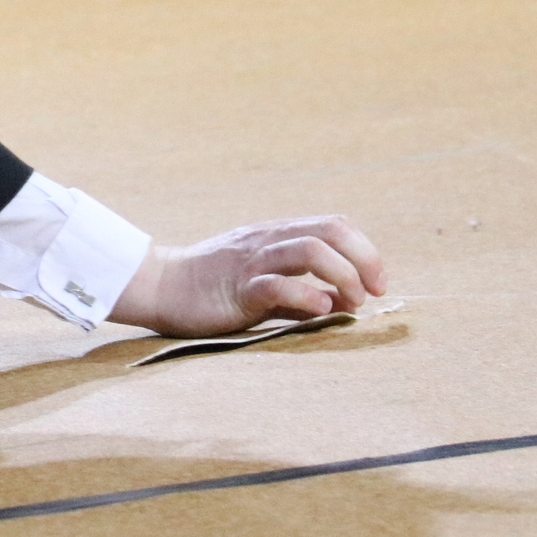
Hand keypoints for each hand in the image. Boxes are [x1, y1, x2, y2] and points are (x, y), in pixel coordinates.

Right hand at [108, 215, 387, 337]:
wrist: (160, 287)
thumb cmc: (211, 288)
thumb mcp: (264, 285)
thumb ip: (303, 294)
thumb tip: (345, 305)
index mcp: (278, 235)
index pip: (334, 226)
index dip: (365, 250)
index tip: (377, 283)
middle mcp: (269, 241)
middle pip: (331, 231)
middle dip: (364, 259)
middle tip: (374, 291)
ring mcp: (252, 261)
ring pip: (310, 251)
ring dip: (343, 276)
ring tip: (353, 302)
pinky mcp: (236, 288)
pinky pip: (277, 285)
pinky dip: (306, 295)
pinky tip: (321, 309)